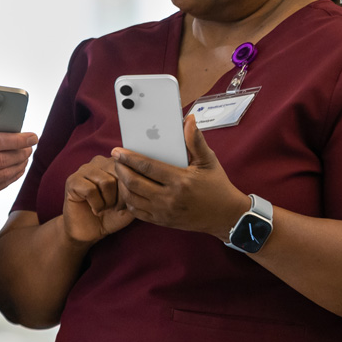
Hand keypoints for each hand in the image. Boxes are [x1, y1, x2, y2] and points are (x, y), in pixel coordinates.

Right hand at [62, 156, 133, 244]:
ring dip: (108, 202)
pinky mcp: (72, 181)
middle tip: (115, 208)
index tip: (126, 203)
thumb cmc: (112, 216)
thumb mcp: (131, 202)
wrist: (91, 232)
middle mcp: (99, 161)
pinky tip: (94, 209)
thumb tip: (140, 178)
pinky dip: (96, 205)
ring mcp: (84, 169)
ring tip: (103, 208)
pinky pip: (91, 190)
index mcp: (114, 163)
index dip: (132, 189)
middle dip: (121, 196)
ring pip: (106, 181)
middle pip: (120, 173)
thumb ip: (137, 188)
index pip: (130, 167)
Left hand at [112, 115, 247, 238]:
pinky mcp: (162, 221)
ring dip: (122, 185)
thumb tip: (189, 120)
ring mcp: (164, 212)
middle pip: (134, 183)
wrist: (226, 216)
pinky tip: (129, 190)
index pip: (147, 167)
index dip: (129, 158)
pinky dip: (129, 201)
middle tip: (116, 160)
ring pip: (132, 198)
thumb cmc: (217, 186)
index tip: (117, 151)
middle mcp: (169, 198)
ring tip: (121, 173)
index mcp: (179, 180)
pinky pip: (138, 212)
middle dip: (121, 170)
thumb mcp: (208, 161)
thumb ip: (196, 141)